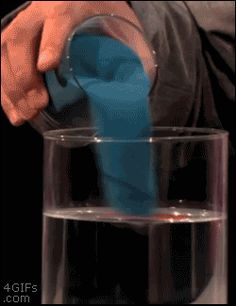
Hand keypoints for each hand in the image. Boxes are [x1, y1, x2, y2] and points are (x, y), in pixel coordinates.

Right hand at [1, 1, 141, 124]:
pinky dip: (4, 90)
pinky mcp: (14, 39)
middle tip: (38, 105)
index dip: (50, 42)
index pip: (58, 18)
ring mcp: (24, 24)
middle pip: (21, 37)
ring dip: (10, 87)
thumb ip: (128, 54)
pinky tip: (13, 110)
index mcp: (71, 3)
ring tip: (24, 115)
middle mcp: (40, 10)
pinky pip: (0, 62)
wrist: (87, 3)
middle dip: (25, 75)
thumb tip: (132, 93)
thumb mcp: (123, 29)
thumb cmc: (105, 18)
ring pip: (4, 50)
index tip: (47, 67)